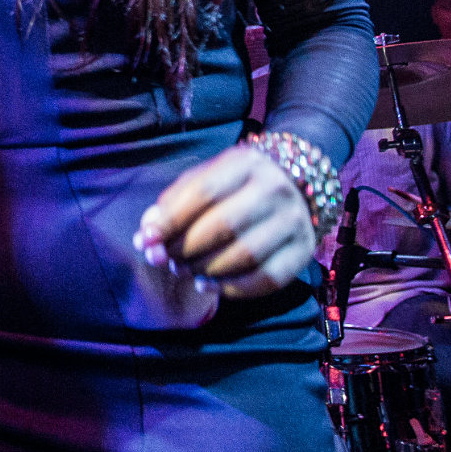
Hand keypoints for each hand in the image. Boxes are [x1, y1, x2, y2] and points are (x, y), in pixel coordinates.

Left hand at [133, 144, 320, 299]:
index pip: (203, 193)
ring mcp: (294, 220)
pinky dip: (232, 288)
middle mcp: (275, 189)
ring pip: (245, 255)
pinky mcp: (304, 250)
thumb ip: (175, 202)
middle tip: (165, 259)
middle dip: (185, 249)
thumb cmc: (239, 183)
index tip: (146, 240)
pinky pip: (267, 278)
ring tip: (184, 271)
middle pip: (224, 226)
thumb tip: (146, 235)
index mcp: (246, 163)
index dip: (171, 220)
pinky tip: (208, 285)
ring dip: (205, 270)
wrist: (301, 181)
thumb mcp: (208, 177)